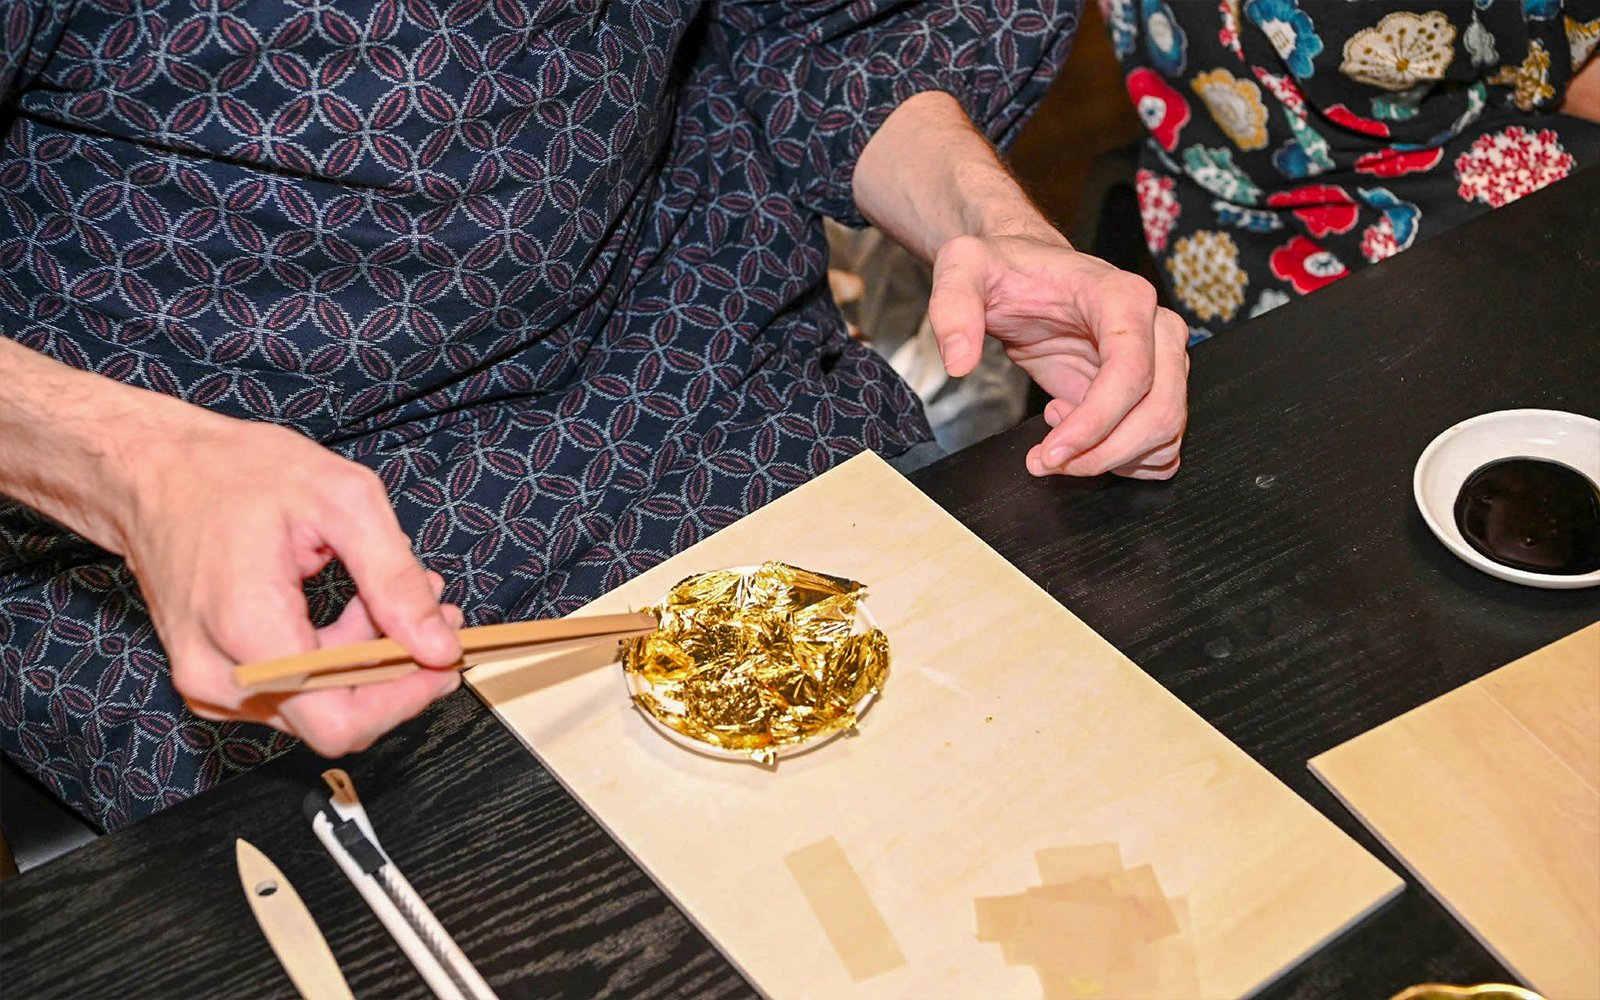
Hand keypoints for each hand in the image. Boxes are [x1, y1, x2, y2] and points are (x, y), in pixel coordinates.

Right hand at [115, 409, 464, 754]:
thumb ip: (393, 579)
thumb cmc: (236, 473)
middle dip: (397, 670)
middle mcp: (218, 674)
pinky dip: (337, 660)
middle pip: (335, 719)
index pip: (340, 719)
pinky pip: (294, 693)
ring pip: (319, 707)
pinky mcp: (215, 680)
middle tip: (436, 614)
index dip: (405, 698)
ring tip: (396, 596)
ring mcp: (209, 683)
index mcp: (247, 629)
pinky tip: (356, 609)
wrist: (155, 472)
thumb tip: (438, 644)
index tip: (446, 657)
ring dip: (370, 661)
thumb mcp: (341, 501)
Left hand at [927, 232, 1188, 478]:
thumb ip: (954, 307)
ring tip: (1055, 439)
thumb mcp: (964, 268)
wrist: (1023, 272)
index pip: (1132, 371)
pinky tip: (1078, 432)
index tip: (1053, 451)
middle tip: (1046, 460)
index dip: (1096, 422)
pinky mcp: (1149, 389)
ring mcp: (1160, 361)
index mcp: (1122, 297)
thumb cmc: (1006, 268)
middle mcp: (1155, 328)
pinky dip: (1123, 458)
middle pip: (1158, 411)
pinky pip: (1161, 443)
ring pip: (1165, 433)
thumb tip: (958, 360)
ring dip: (1109, 460)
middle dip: (1101, 453)